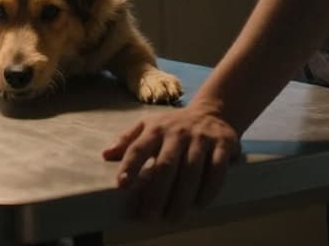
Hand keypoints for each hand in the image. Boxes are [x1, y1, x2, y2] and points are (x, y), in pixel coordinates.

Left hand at [103, 103, 239, 221]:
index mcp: (156, 128)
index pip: (139, 146)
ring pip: (191, 169)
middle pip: (166, 164)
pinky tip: (200, 203)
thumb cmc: (174, 126)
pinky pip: (217, 168)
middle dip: (157, 192)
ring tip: (174, 217)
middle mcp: (178, 132)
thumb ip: (127, 139)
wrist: (213, 111)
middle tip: (150, 216)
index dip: (130, 165)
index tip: (122, 185)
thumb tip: (105, 154)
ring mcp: (201, 138)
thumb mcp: (148, 125)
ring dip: (182, 196)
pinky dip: (209, 188)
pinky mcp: (223, 143)